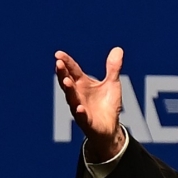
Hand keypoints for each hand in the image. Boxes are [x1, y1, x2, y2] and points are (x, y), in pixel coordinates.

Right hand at [55, 47, 125, 161]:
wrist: (110, 128)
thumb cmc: (107, 104)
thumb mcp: (112, 84)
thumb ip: (113, 68)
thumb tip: (118, 49)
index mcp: (83, 84)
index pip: (73, 70)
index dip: (66, 62)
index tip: (58, 54)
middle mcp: (78, 95)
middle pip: (68, 83)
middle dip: (63, 73)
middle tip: (58, 63)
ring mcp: (80, 108)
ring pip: (72, 99)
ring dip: (69, 90)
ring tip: (66, 81)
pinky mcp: (87, 122)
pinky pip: (82, 117)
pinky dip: (80, 112)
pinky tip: (79, 108)